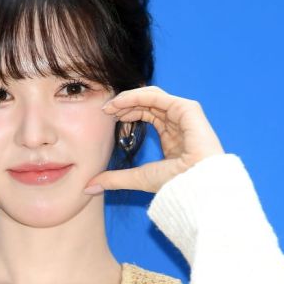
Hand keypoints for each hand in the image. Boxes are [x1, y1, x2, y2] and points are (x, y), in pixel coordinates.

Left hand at [84, 86, 224, 193]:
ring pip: (151, 96)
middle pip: (147, 103)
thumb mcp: (136, 179)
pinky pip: (158, 96)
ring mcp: (184, 115)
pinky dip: (137, 96)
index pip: (147, 114)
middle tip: (106, 110)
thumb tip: (88, 187)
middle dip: (125, 103)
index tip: (107, 117)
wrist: (195, 187)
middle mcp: (178, 123)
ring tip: (111, 106)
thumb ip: (114, 179)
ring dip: (128, 98)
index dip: (126, 112)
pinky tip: (121, 102)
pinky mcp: (188, 109)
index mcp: (171, 137)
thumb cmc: (174, 185)